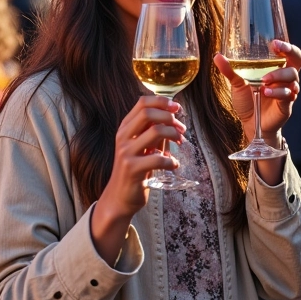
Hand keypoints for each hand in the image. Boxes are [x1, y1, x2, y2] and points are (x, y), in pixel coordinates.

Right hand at [100, 95, 186, 218]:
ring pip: (155, 131)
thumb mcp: (143, 146)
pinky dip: (172, 161)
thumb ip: (154, 131)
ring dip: (174, 135)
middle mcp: (123, 137)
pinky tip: (174, 165)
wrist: (120, 198)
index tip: (176, 107)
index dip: (161, 101)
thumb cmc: (136, 170)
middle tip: (181, 129)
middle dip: (169, 117)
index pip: (142, 103)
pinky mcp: (132, 169)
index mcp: (125, 128)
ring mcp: (126, 153)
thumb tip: (173, 115)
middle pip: (148, 113)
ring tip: (180, 143)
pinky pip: (158, 158)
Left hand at [214, 40, 300, 143]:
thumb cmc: (248, 101)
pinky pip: (288, 95)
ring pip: (292, 76)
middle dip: (290, 52)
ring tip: (264, 81)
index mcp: (276, 68)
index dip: (286, 45)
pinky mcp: (286, 104)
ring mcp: (288, 90)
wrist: (251, 124)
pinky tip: (266, 92)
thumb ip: (229, 70)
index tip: (274, 42)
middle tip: (277, 51)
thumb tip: (217, 56)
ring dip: (278, 76)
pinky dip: (277, 92)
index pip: (288, 52)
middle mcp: (285, 78)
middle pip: (297, 60)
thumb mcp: (237, 83)